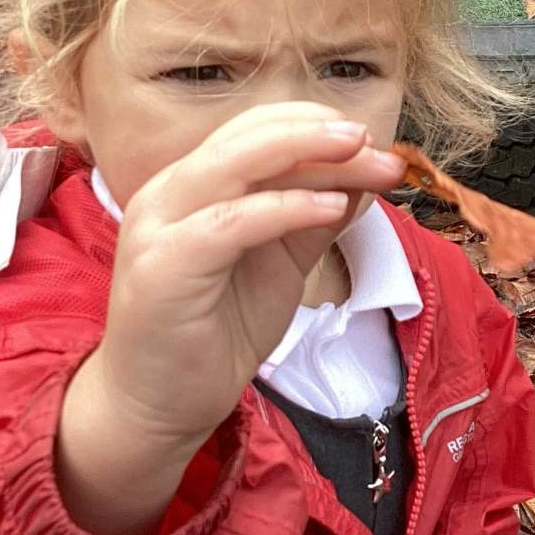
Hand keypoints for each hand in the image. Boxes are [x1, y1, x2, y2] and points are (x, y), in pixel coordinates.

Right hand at [77, 102, 405, 455]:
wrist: (158, 407)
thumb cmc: (216, 333)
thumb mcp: (281, 263)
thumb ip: (312, 218)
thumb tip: (363, 175)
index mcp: (192, 184)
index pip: (254, 130)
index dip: (315, 127)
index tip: (372, 143)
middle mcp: (169, 193)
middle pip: (247, 137)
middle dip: (319, 133)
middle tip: (376, 142)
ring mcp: (159, 226)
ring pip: (234, 164)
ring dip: (308, 155)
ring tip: (364, 156)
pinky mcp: (163, 267)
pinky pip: (230, 223)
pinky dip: (285, 209)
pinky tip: (332, 207)